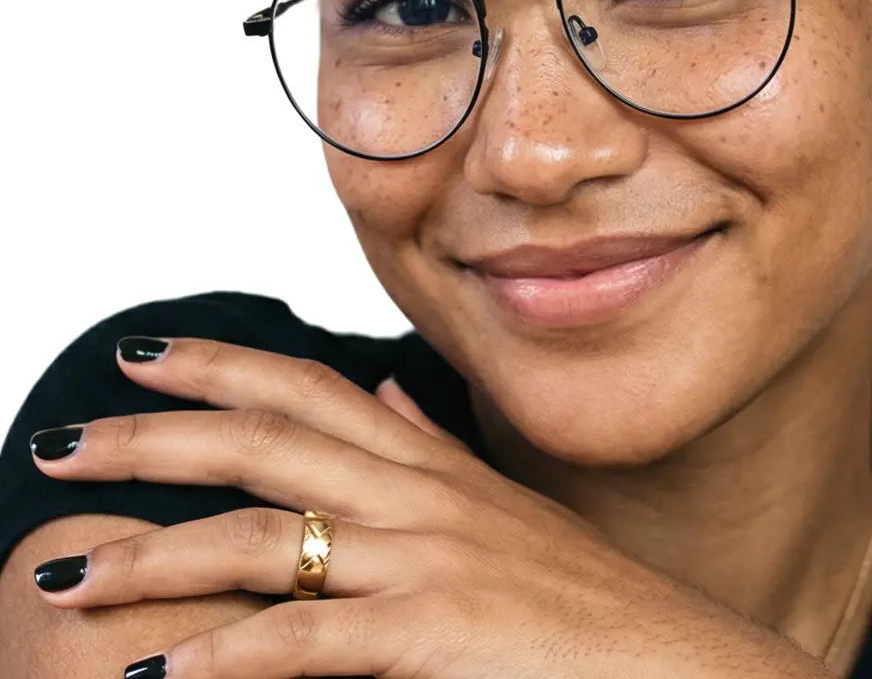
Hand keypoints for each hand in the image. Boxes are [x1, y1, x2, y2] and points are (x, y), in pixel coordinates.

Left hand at [30, 337, 827, 678]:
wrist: (677, 658)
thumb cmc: (581, 596)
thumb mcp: (501, 507)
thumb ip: (432, 446)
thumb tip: (386, 396)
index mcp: (428, 464)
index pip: (306, 388)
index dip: (221, 364)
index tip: (145, 352)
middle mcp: (418, 496)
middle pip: (265, 443)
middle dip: (155, 438)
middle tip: (66, 440)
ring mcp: (426, 562)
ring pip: (266, 542)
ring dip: (157, 555)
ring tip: (66, 571)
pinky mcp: (438, 634)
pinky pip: (312, 644)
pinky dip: (230, 659)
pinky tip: (163, 677)